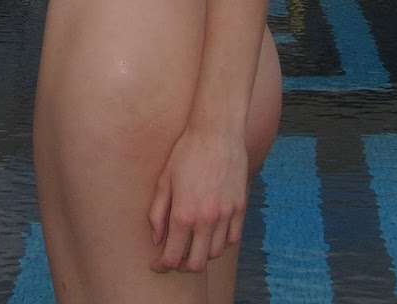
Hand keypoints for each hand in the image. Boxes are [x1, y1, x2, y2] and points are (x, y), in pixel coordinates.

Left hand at [148, 126, 247, 272]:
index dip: (162, 265)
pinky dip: (222, 242)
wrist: (217, 130)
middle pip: (196, 263)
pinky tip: (212, 233)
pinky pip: (232, 238)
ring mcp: (226, 214)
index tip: (157, 264)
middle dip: (183, 266)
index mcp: (184, 214)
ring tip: (194, 244)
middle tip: (176, 258)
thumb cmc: (187, 152)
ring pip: (215, 253)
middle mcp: (206, 219)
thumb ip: (157, 212)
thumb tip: (156, 239)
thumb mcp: (165, 179)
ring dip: (203, 254)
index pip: (172, 256)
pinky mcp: (240, 207)